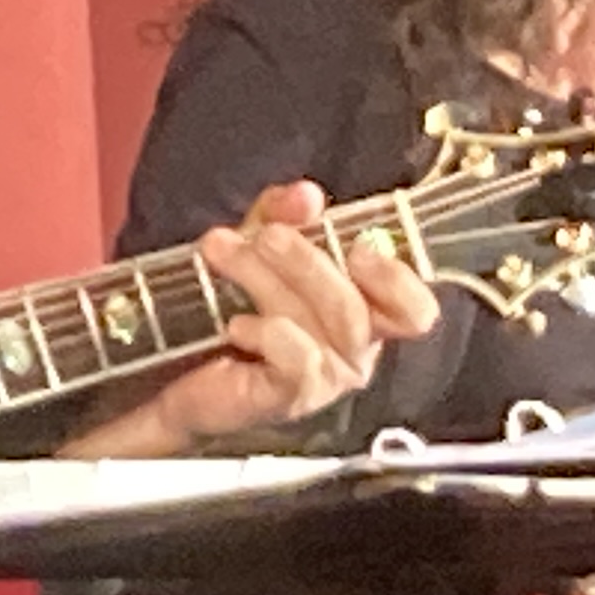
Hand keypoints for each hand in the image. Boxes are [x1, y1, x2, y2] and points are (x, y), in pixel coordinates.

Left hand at [59, 182, 440, 458]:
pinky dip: (267, 331)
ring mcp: (325, 381)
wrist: (179, 370)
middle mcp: (355, 353)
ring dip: (267, 280)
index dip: (396, 279)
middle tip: (264, 234)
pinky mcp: (289, 399)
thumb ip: (284, 215)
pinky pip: (297, 358)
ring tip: (222, 254)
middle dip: (304, 260)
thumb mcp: (260, 244)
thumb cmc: (235, 306)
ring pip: (320, 324)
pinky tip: (235, 324)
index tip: (356, 246)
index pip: (415, 311)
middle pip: (355, 306)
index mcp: (365, 316)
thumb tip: (307, 196)